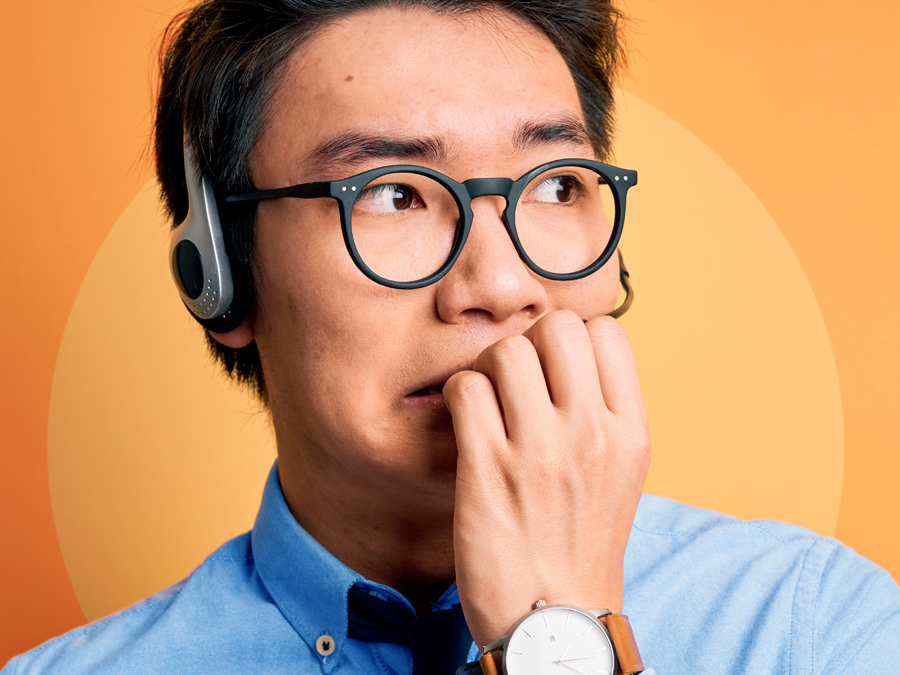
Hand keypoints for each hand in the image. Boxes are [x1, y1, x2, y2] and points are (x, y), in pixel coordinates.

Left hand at [443, 310, 649, 649]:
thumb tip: (570, 355)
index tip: (553, 366)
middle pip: (555, 326)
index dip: (572, 337)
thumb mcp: (621, 474)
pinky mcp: (488, 469)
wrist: (555, 621)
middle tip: (514, 378)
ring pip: (506, 350)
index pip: (607, 330)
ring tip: (486, 400)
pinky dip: (457, 395)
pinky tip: (466, 422)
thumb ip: (604, 412)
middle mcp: (592, 434)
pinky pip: (465, 389)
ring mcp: (540, 451)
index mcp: (630, 432)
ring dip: (486, 368)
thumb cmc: (581, 544)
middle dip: (528, 342)